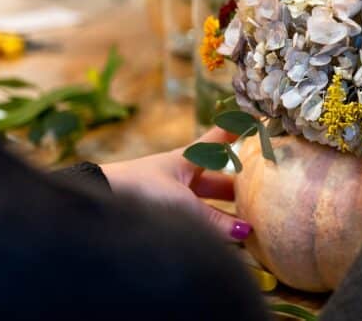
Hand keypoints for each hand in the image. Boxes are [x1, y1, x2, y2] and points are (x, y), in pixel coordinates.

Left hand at [101, 128, 251, 240]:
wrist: (98, 205)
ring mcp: (171, 198)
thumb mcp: (183, 204)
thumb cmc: (142, 190)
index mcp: (185, 159)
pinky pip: (195, 223)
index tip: (253, 119)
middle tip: (263, 192)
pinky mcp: (162, 219)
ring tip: (250, 225)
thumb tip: (246, 232)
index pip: (217, 140)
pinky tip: (224, 241)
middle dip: (239, 187)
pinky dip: (212, 230)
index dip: (235, 130)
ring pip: (207, 204)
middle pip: (217, 180)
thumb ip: (214, 221)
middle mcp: (180, 176)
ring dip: (226, 214)